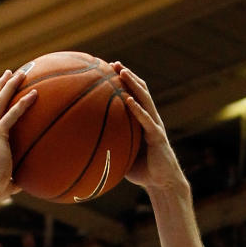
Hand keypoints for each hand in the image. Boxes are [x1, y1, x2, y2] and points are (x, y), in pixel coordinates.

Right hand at [0, 69, 35, 197]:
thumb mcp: (3, 180)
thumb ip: (13, 178)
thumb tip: (25, 183)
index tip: (0, 89)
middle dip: (0, 85)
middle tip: (10, 74)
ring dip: (9, 85)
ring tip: (21, 74)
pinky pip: (12, 114)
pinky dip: (23, 103)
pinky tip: (35, 94)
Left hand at [111, 63, 185, 192]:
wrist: (162, 183)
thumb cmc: (141, 171)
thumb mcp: (122, 155)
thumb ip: (109, 145)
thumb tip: (83, 144)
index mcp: (142, 121)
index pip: (133, 95)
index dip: (123, 82)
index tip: (107, 70)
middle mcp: (150, 119)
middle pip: (140, 90)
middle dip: (127, 76)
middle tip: (113, 63)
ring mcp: (155, 126)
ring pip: (145, 99)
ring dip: (134, 84)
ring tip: (122, 72)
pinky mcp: (157, 136)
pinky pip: (146, 121)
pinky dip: (138, 109)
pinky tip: (129, 101)